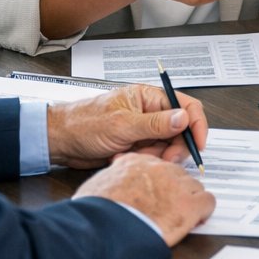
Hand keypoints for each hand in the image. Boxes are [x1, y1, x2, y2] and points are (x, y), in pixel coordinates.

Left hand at [46, 84, 208, 168]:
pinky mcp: (137, 145)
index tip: (199, 145)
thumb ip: (156, 123)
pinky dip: (145, 161)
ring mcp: (144, 129)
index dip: (197, 126)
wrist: (59, 141)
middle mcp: (150, 112)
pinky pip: (154, 155)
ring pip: (168, 146)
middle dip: (175, 148)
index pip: (186, 106)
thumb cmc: (82, 123)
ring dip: (156, 156)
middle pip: (181, 130)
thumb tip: (184, 118)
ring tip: (135, 156)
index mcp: (149, 97)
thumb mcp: (122, 124)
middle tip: (165, 160)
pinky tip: (126, 159)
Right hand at [75, 153, 214, 245]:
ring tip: (177, 217)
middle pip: (179, 175)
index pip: (159, 166)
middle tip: (168, 208)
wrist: (103, 229)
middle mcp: (160, 169)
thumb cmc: (97, 213)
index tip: (158, 194)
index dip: (160, 182)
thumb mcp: (97, 186)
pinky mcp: (189, 204)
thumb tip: (109, 183)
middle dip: (175, 192)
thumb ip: (111, 178)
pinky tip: (194, 221)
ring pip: (194, 187)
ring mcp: (177, 185)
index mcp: (137, 162)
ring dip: (188, 201)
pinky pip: (208, 201)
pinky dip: (203, 212)